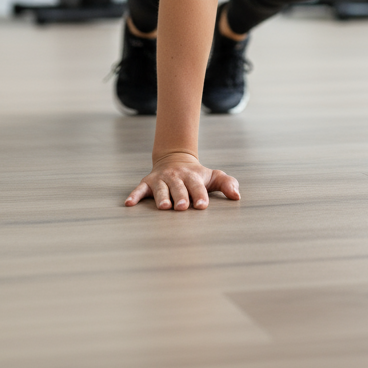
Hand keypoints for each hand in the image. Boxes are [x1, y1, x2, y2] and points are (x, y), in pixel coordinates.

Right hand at [125, 152, 240, 210]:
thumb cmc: (196, 176)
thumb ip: (227, 184)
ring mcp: (161, 180)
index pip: (197, 187)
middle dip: (181, 197)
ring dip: (162, 197)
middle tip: (182, 207)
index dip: (200, 195)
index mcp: (193, 176)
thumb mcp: (213, 177)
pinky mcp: (147, 183)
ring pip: (161, 189)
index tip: (202, 206)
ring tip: (164, 207)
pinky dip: (134, 196)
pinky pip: (139, 190)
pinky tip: (129, 204)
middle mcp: (176, 177)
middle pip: (179, 188)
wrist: (175, 160)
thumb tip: (237, 196)